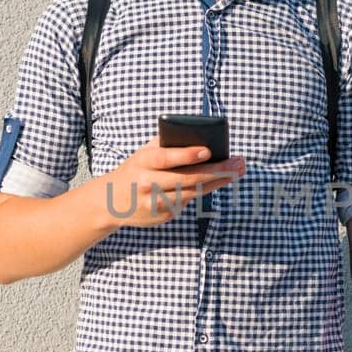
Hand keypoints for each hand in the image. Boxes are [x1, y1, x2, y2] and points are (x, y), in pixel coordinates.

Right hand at [103, 136, 244, 228]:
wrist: (112, 202)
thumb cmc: (136, 169)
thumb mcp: (143, 153)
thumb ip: (166, 144)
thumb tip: (200, 135)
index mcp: (142, 163)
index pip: (166, 158)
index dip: (186, 155)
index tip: (208, 151)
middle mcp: (149, 184)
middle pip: (188, 179)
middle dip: (217, 171)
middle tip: (239, 163)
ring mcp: (156, 203)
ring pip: (194, 192)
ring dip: (218, 181)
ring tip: (237, 171)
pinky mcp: (163, 216)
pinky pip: (188, 201)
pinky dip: (202, 190)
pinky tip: (216, 181)